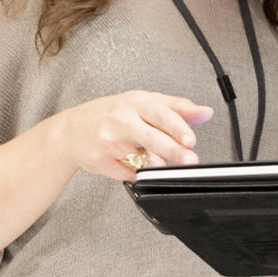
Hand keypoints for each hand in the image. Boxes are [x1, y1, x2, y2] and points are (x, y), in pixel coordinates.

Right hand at [55, 91, 213, 182]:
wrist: (71, 131)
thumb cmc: (110, 114)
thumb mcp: (142, 103)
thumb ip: (176, 108)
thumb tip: (206, 113)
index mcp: (135, 102)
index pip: (161, 114)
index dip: (178, 128)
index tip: (191, 140)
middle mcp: (121, 120)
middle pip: (153, 138)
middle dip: (174, 151)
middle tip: (189, 160)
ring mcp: (110, 142)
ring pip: (143, 160)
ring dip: (155, 164)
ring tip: (151, 156)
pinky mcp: (102, 162)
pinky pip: (130, 174)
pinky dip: (136, 172)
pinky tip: (129, 161)